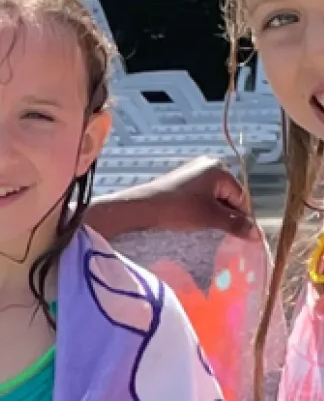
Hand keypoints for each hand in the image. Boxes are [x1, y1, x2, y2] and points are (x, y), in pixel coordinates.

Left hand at [91, 156, 255, 240]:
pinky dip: (200, 209)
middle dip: (225, 214)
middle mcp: (208, 165)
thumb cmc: (178, 210)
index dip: (240, 217)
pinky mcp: (181, 181)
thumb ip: (235, 224)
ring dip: (212, 214)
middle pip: (227, 195)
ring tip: (204, 228)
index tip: (238, 235)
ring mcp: (193, 172)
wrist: (142, 208)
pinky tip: (193, 221)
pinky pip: (200, 196)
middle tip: (219, 234)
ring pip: (213, 198)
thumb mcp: (210, 218)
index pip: (240, 196)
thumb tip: (258, 234)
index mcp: (219, 169)